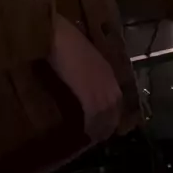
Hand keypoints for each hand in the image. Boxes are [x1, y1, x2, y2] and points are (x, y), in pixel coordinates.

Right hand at [49, 15, 122, 142]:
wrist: (57, 35)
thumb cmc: (63, 40)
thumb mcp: (80, 57)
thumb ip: (85, 70)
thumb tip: (79, 80)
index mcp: (108, 71)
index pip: (116, 100)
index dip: (111, 113)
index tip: (103, 122)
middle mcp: (109, 82)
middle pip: (114, 111)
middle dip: (107, 125)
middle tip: (97, 135)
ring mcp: (101, 90)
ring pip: (106, 117)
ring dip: (100, 128)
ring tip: (91, 138)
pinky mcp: (90, 97)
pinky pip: (94, 118)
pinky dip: (91, 127)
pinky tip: (85, 132)